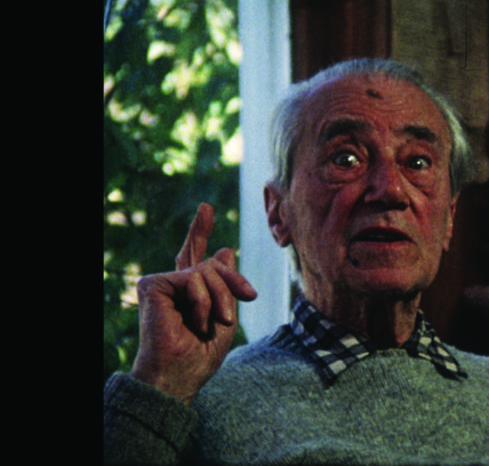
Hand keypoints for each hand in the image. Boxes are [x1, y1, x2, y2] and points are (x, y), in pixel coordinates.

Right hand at [130, 203, 256, 404]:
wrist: (180, 375)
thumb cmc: (202, 354)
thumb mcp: (226, 316)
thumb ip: (226, 284)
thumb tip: (225, 249)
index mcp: (190, 293)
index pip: (196, 257)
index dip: (200, 231)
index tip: (206, 207)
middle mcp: (174, 285)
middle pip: (210, 261)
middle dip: (233, 284)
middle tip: (242, 304)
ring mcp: (162, 283)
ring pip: (208, 270)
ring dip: (221, 298)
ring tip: (215, 322)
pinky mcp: (152, 284)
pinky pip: (193, 277)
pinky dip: (203, 300)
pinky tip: (196, 320)